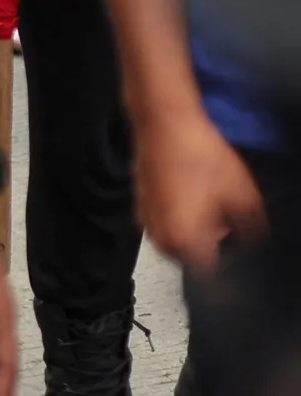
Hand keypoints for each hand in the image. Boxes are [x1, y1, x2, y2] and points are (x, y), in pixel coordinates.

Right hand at [136, 107, 264, 271]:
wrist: (164, 121)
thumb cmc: (200, 157)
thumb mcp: (243, 195)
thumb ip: (252, 229)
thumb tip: (255, 243)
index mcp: (182, 240)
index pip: (208, 274)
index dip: (226, 265)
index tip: (236, 253)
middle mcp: (158, 234)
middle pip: (188, 257)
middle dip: (207, 246)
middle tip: (226, 225)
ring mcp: (144, 216)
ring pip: (173, 238)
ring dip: (190, 231)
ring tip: (209, 207)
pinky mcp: (139, 199)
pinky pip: (162, 220)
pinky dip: (176, 215)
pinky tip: (191, 193)